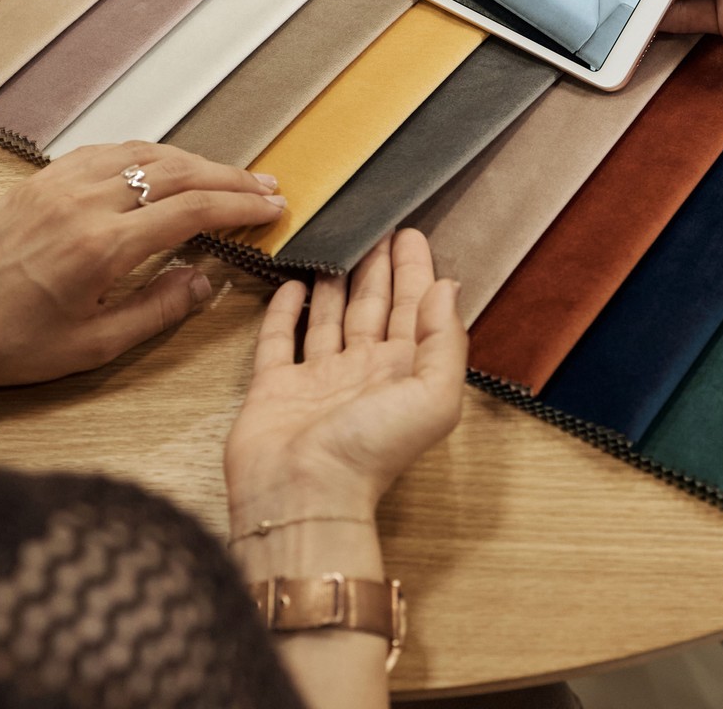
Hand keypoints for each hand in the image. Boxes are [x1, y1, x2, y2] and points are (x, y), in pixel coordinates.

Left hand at [0, 142, 286, 393]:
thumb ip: (159, 310)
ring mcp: (58, 184)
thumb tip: (206, 279)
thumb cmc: (12, 343)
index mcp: (101, 247)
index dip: (240, 205)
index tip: (273, 207)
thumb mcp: (95, 346)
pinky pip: (106, 152)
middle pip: (176, 172)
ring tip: (225, 176)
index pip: (192, 210)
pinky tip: (164, 168)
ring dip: (192, 161)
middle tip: (264, 186)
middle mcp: (82, 203)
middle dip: (228, 176)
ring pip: (143, 153)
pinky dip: (146, 155)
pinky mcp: (39, 180)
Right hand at [224, 229, 467, 526]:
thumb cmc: (370, 452)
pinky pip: (279, 341)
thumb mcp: (433, 396)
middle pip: (373, 308)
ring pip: (329, 319)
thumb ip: (445, 340)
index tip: (410, 234)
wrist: (303, 493)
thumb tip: (447, 287)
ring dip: (335, 284)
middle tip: (377, 228)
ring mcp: (318, 381)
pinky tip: (292, 286)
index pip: (413, 309)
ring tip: (338, 246)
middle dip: (378, 269)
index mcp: (402, 373)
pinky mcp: (275, 388)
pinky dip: (285, 313)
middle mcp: (362, 373)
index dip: (414, 272)